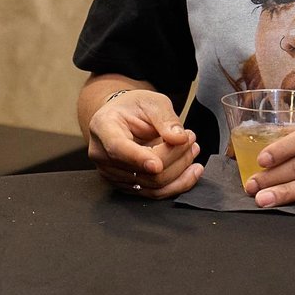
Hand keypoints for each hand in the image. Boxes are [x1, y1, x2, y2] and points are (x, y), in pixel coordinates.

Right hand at [86, 90, 201, 197]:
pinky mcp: (125, 185)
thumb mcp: (152, 102)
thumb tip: (179, 138)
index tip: (158, 164)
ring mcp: (111, 173)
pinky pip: (154, 193)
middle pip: (141, 170)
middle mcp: (102, 154)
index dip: (138, 158)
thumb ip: (166, 119)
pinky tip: (191, 170)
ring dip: (179, 171)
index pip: (117, 148)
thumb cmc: (134, 107)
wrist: (123, 118)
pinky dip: (177, 183)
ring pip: (151, 185)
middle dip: (174, 157)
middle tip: (190, 138)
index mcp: (103, 127)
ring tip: (192, 150)